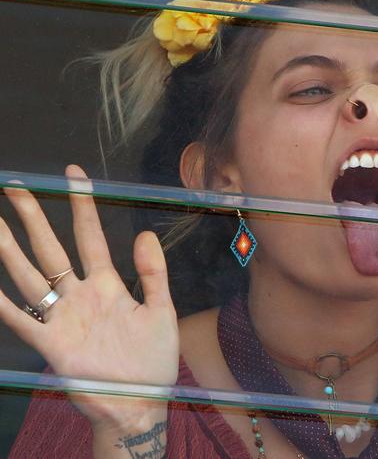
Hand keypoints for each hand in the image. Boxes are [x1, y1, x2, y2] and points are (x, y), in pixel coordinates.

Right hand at [0, 165, 178, 428]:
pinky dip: (3, 304)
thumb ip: (153, 274)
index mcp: (109, 285)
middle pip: (52, 249)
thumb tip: (145, 233)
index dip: (83, 206)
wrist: (141, 402)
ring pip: (30, 276)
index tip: (74, 175)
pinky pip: (22, 320)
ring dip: (9, 250)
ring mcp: (64, 318)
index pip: (91, 236)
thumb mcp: (162, 311)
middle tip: (17, 187)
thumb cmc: (153, 359)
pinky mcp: (52, 345)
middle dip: (35, 218)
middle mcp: (81, 295)